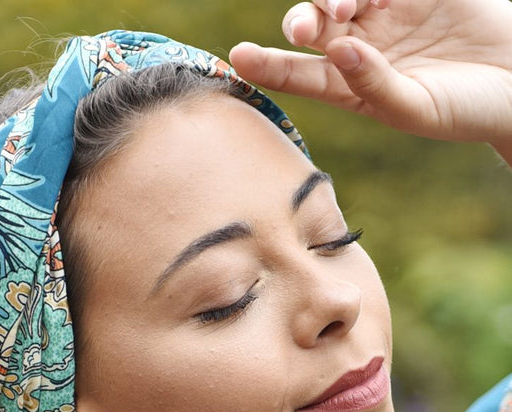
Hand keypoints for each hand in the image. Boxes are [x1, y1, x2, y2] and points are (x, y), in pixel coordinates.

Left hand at [229, 0, 511, 161]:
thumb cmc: (466, 109)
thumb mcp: (415, 108)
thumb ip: (373, 84)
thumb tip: (338, 49)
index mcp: (351, 86)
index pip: (299, 74)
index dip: (267, 66)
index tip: (237, 59)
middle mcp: (361, 48)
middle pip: (313, 25)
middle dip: (302, 20)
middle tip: (306, 26)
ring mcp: (388, 14)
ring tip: (344, 6)